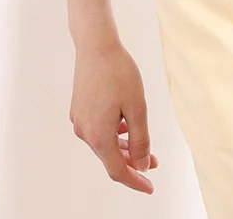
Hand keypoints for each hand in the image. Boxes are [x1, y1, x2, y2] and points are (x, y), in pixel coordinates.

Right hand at [69, 38, 158, 192]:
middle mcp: (85, 132)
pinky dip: (112, 134)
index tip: (150, 187)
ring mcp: (79, 120)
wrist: (95, 45)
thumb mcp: (137, 107)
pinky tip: (124, 126)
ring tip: (142, 144)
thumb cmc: (118, 72)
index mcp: (99, 136)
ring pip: (103, 144)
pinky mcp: (78, 109)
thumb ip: (140, 140)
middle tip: (153, 162)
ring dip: (123, 147)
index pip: (118, 171)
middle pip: (110, 158)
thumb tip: (141, 166)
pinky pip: (97, 130)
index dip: (135, 181)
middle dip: (132, 162)